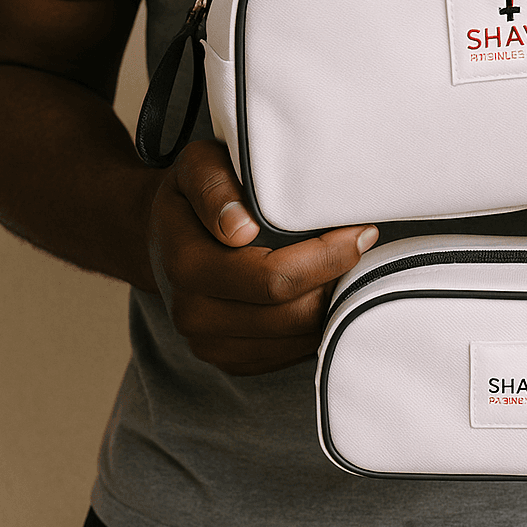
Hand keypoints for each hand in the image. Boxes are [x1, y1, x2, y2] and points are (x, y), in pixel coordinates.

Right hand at [145, 139, 377, 374]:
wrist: (164, 237)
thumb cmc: (193, 194)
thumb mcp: (197, 166)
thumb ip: (214, 187)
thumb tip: (240, 228)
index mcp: (189, 265)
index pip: (274, 279)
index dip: (327, 257)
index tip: (360, 229)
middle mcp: (193, 314)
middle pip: (292, 315)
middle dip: (337, 279)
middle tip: (362, 244)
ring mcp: (210, 345)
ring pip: (296, 339)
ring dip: (330, 302)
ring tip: (347, 264)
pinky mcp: (230, 360)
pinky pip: (290, 354)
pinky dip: (314, 323)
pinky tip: (321, 288)